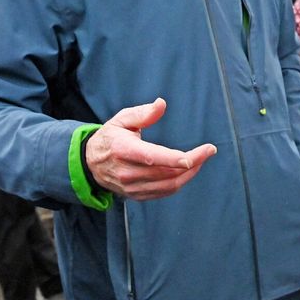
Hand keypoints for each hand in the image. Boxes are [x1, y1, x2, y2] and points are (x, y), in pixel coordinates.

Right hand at [85, 98, 215, 200]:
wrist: (90, 163)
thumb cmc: (110, 137)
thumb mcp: (121, 119)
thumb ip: (142, 113)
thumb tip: (161, 104)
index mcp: (122, 150)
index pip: (152, 157)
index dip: (174, 159)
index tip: (196, 155)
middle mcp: (126, 172)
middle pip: (165, 172)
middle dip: (193, 162)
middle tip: (209, 150)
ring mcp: (131, 186)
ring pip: (168, 185)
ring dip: (190, 173)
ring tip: (202, 159)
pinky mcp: (136, 195)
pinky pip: (164, 192)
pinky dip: (180, 182)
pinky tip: (189, 171)